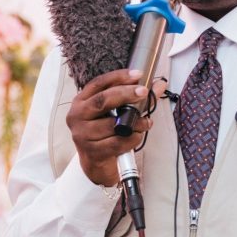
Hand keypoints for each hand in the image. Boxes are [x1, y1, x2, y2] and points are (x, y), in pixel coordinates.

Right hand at [66, 69, 167, 186]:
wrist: (96, 162)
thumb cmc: (106, 132)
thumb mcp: (117, 112)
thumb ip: (137, 98)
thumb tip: (159, 85)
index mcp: (82, 101)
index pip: (99, 83)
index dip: (118, 77)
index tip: (137, 75)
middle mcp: (77, 116)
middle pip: (102, 101)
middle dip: (125, 94)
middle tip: (144, 92)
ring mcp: (82, 134)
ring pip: (112, 124)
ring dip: (134, 122)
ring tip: (145, 122)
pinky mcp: (92, 152)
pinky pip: (117, 142)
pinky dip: (132, 139)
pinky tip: (137, 136)